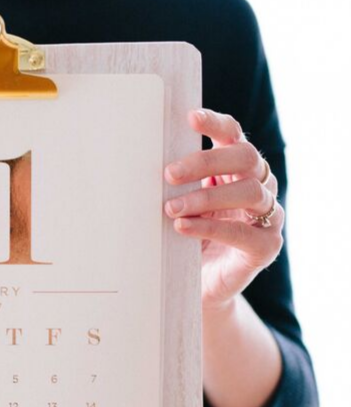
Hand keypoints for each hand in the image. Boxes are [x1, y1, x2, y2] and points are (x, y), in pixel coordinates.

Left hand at [163, 108, 283, 311]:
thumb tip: (138, 160)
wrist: (198, 288)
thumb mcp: (178, 205)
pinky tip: (183, 227)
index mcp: (237, 170)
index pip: (234, 136)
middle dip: (206, 162)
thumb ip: (174, 185)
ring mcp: (268, 217)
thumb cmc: (185, 239)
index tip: (190, 118)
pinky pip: (244, 233)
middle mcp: (259, 187)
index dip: (216, 124)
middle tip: (169, 174)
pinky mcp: (265, 247)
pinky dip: (211, 228)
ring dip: (204, 197)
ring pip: (248, 192)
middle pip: (246, 158)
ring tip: (171, 208)